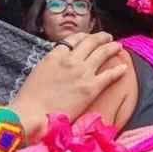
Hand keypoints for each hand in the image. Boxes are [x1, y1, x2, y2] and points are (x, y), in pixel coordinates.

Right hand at [10, 32, 127, 140]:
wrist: (31, 114)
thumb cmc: (29, 98)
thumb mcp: (38, 71)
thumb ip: (52, 63)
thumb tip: (60, 61)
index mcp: (55, 55)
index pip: (74, 39)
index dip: (85, 36)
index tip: (89, 37)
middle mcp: (71, 60)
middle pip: (91, 42)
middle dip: (101, 37)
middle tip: (108, 37)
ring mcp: (83, 73)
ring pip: (103, 53)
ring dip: (112, 47)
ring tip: (118, 46)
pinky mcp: (91, 88)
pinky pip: (110, 75)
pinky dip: (118, 70)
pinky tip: (123, 68)